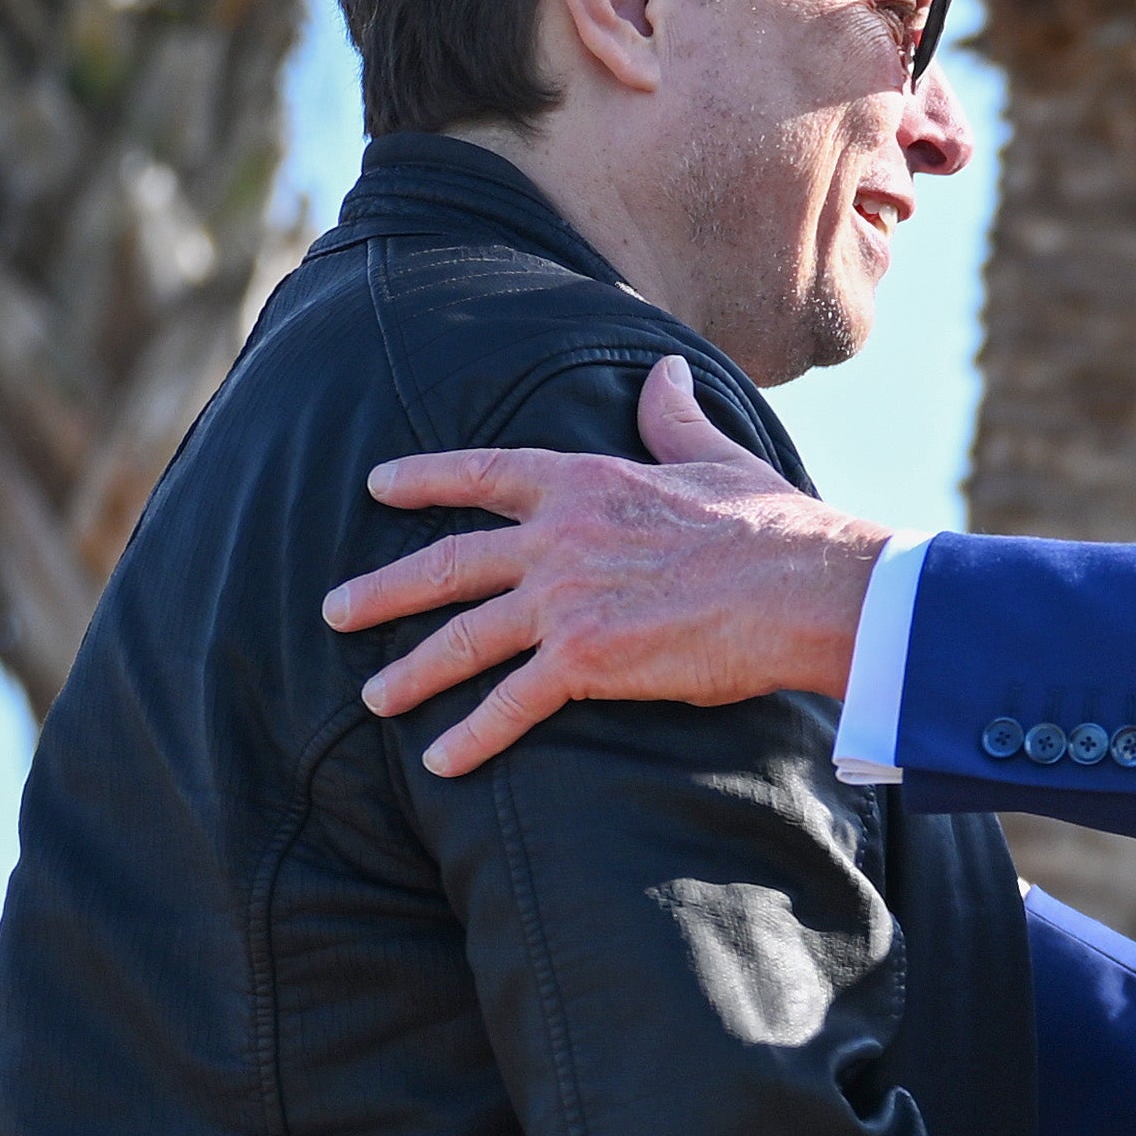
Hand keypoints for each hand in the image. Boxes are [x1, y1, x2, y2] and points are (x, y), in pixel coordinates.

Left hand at [323, 358, 886, 774]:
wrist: (801, 586)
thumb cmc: (773, 526)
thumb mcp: (718, 456)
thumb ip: (675, 419)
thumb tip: (665, 374)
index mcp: (586, 481)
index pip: (484, 475)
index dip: (426, 478)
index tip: (378, 485)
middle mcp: (558, 537)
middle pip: (448, 564)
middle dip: (383, 590)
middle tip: (334, 609)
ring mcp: (565, 599)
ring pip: (462, 638)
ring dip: (410, 673)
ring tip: (371, 698)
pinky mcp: (585, 659)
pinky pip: (511, 704)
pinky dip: (471, 736)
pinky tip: (440, 761)